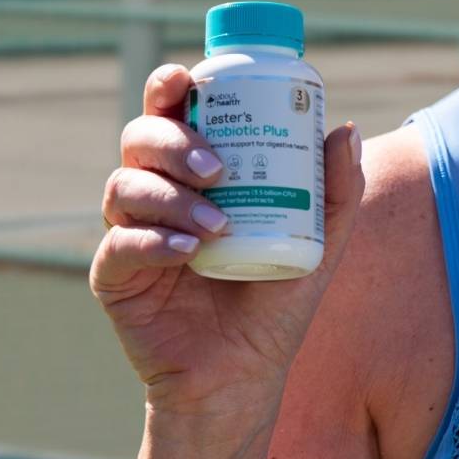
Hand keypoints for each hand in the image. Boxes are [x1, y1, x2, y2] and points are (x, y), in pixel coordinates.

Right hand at [89, 62, 366, 417]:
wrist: (242, 378)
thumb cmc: (274, 308)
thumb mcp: (317, 247)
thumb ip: (334, 194)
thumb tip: (345, 130)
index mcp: (194, 175)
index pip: (171, 113)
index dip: (168, 86)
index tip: (187, 79)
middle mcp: (156, 195)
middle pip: (139, 138)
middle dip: (173, 141)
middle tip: (216, 168)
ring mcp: (129, 233)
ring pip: (123, 186)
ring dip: (171, 197)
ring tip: (216, 226)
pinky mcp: (114, 277)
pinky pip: (118, 244)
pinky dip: (151, 240)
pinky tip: (186, 251)